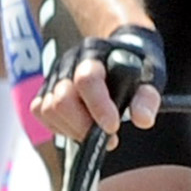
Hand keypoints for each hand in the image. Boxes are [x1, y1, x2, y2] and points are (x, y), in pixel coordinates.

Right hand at [40, 30, 162, 143]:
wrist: (117, 52)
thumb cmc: (133, 66)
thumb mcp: (149, 76)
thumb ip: (147, 98)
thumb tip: (143, 120)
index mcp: (95, 53)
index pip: (87, 79)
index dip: (98, 106)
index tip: (113, 127)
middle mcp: (68, 63)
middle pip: (62, 100)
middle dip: (84, 127)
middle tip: (108, 139)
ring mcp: (54, 76)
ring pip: (48, 109)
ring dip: (73, 130)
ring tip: (95, 134)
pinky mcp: (45, 90)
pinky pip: (40, 112)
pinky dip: (59, 126)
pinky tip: (79, 127)